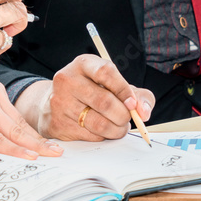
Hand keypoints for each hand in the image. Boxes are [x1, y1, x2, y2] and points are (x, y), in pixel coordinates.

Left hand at [0, 78, 63, 158]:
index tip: (31, 158)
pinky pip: (14, 112)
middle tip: (54, 154)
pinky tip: (37, 137)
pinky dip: (27, 126)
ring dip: (36, 135)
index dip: (14, 150)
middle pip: (15, 130)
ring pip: (19, 120)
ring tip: (53, 147)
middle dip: (36, 144)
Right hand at [16, 55, 155, 140]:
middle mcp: (67, 80)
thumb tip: (144, 113)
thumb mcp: (115, 85)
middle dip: (123, 115)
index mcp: (83, 64)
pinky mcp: (57, 124)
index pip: (105, 73)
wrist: (56, 102)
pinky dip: (102, 137)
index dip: (124, 90)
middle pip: (104, 102)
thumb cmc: (93, 91)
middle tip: (127, 119)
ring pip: (98, 123)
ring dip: (116, 130)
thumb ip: (138, 95)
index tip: (133, 104)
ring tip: (119, 127)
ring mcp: (59, 102)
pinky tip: (102, 131)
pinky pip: (89, 136)